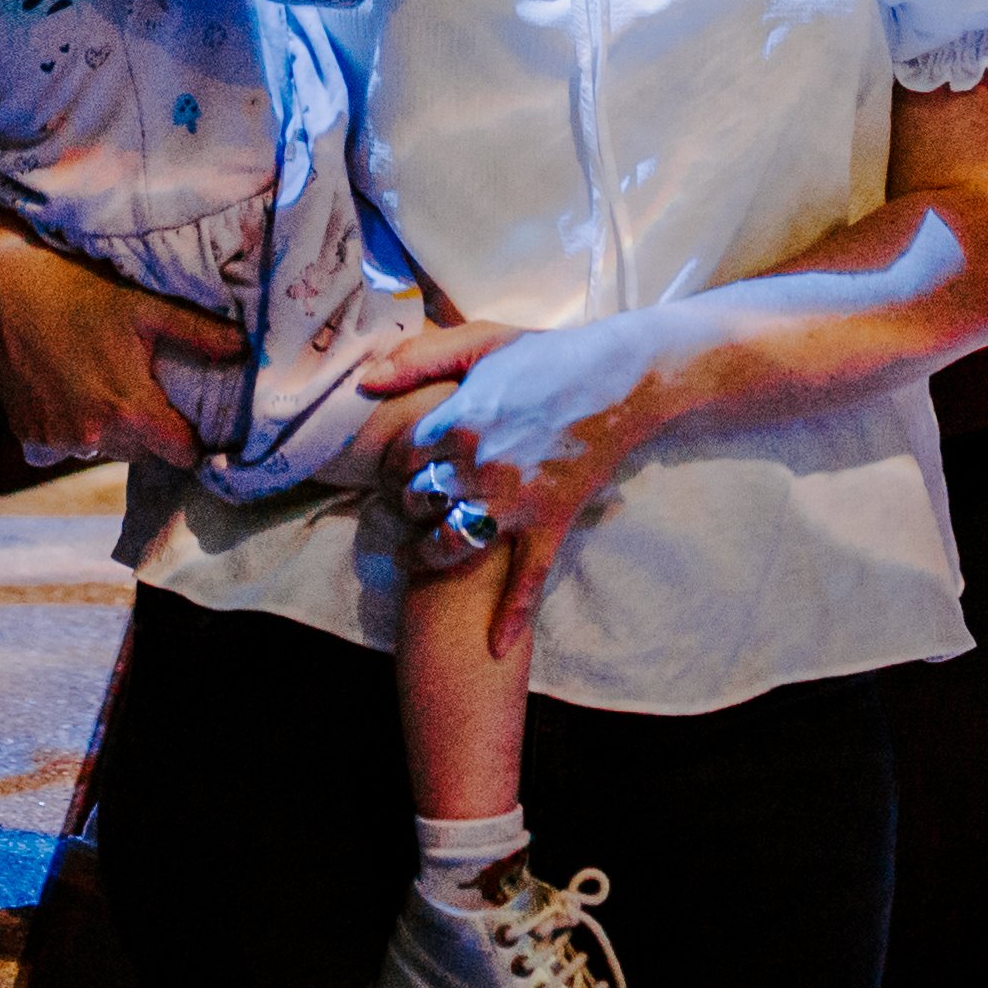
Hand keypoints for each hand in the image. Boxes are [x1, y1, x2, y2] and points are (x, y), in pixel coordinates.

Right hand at [0, 221, 239, 469]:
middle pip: (141, 453)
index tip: (190, 419)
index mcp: (129, 411)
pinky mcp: (28, 437)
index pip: (181, 455)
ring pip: (101, 450)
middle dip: (146, 428)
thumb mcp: (146, 307)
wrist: (5, 283)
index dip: (191, 438)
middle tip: (138, 383)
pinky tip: (65, 391)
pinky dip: (67, 430)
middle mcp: (92, 436)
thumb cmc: (81, 289)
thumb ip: (200, 335)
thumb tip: (249, 349)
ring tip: (98, 379)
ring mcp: (56, 440)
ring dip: (105, 428)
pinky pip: (61, 449)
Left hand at [363, 311, 671, 653]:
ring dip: (428, 555)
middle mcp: (481, 466)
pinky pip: (527, 578)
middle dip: (406, 506)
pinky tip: (495, 645)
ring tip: (418, 555)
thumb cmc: (548, 357)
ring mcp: (516, 500)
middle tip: (410, 506)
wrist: (621, 380)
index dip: (391, 468)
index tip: (396, 471)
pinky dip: (511, 615)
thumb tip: (365, 381)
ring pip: (452, 544)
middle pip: (417, 503)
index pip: (399, 460)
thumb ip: (419, 358)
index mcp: (459, 420)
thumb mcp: (482, 342)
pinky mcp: (551, 523)